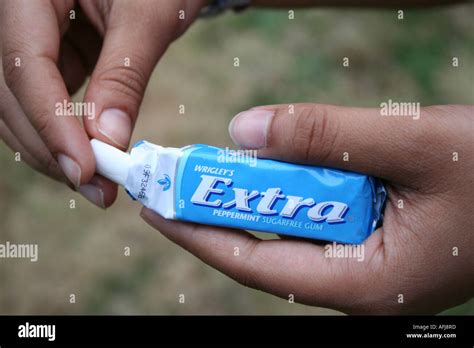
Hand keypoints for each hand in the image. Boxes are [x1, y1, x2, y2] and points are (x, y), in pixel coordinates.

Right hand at [0, 0, 205, 206]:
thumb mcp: (147, 17)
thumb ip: (124, 76)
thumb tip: (109, 142)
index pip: (24, 65)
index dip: (51, 124)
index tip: (85, 171)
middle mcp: (17, 13)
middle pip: (12, 92)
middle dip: (51, 147)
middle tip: (95, 190)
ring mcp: (31, 35)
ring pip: (22, 102)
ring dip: (55, 146)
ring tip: (96, 182)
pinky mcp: (51, 52)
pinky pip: (46, 97)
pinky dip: (66, 130)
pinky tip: (92, 153)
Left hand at [141, 103, 473, 313]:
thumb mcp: (411, 143)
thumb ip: (326, 134)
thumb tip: (242, 129)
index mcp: (362, 284)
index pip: (256, 264)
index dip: (201, 235)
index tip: (157, 209)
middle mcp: (354, 283)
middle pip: (267, 246)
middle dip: (221, 210)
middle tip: (180, 175)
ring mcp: (363, 264)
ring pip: (291, 231)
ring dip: (256, 196)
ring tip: (215, 168)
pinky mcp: (371, 242)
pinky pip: (317, 218)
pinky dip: (291, 191)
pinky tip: (274, 167)